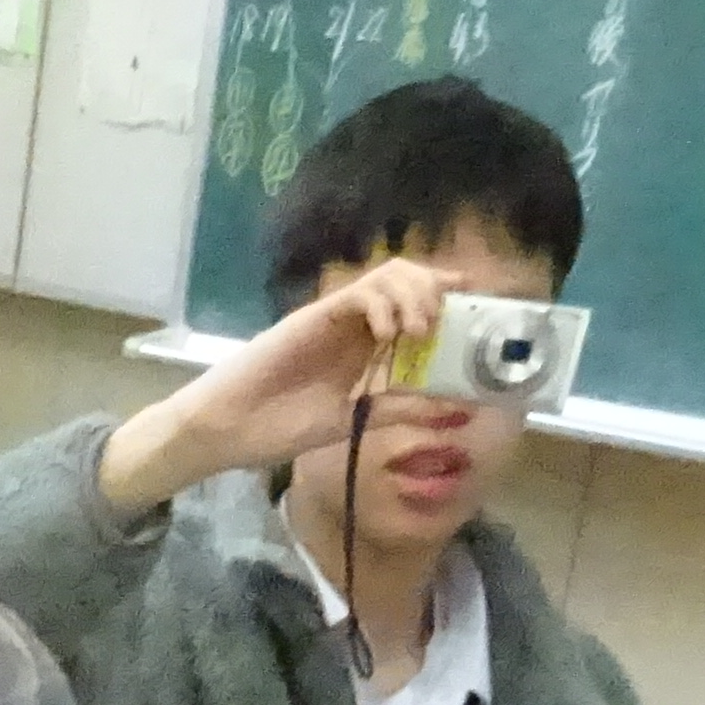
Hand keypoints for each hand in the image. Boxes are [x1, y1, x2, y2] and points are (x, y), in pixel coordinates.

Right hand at [102, 257, 450, 510]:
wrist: (227, 429)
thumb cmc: (279, 427)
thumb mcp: (352, 422)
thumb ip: (398, 409)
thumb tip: (455, 407)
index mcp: (366, 346)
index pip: (416, 304)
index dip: (449, 299)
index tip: (476, 313)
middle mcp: (355, 323)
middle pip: (410, 279)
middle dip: (437, 292)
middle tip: (445, 326)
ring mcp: (335, 316)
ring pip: (390, 275)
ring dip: (415, 294)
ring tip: (419, 331)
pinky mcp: (314, 315)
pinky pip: (360, 292)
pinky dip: (384, 304)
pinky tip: (390, 334)